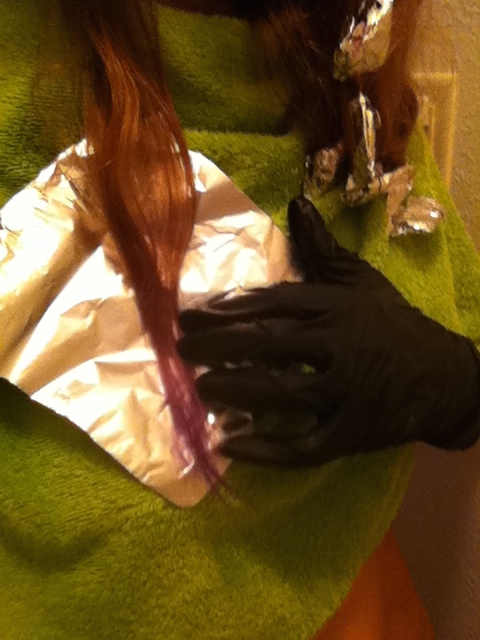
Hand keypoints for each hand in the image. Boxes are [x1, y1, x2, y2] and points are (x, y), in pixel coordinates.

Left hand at [178, 197, 479, 466]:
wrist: (443, 376)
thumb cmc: (392, 324)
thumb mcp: (361, 281)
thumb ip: (324, 248)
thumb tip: (296, 201)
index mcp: (337, 306)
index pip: (274, 303)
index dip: (228, 309)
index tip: (192, 316)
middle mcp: (338, 345)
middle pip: (266, 343)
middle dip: (216, 346)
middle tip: (182, 349)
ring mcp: (345, 392)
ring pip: (278, 391)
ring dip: (232, 390)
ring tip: (199, 388)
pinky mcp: (351, 433)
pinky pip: (303, 446)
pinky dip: (265, 450)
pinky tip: (230, 447)